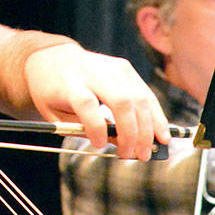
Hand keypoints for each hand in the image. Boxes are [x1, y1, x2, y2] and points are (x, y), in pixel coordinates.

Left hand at [24, 41, 169, 159]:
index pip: (86, 103)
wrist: (53, 58)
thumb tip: (117, 143)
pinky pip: (145, 93)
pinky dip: (156, 115)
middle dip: (133, 132)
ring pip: (139, 97)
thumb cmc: (52, 91)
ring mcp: (112, 67)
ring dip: (149, 128)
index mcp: (68, 83)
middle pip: (120, 100)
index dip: (96, 127)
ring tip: (149, 151)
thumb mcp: (55, 114)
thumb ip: (82, 129)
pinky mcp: (124, 67)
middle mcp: (92, 71)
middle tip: (136, 156)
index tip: (99, 145)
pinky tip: (162, 134)